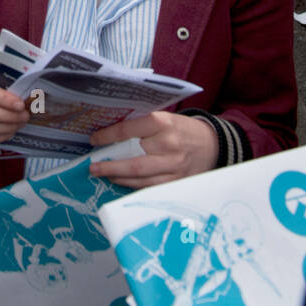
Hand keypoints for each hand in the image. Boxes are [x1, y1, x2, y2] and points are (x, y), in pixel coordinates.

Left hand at [89, 111, 218, 188]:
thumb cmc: (182, 130)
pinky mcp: (177, 182)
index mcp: (163, 123)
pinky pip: (149, 187)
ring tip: (103, 174)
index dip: (107, 136)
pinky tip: (121, 182)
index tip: (93, 139)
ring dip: (118, 177)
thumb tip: (110, 133)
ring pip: (139, 177)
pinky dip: (133, 185)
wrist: (213, 145)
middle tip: (92, 166)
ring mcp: (174, 167)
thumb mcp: (165, 118)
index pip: (128, 130)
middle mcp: (168, 145)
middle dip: (109, 165)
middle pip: (132, 159)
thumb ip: (142, 125)